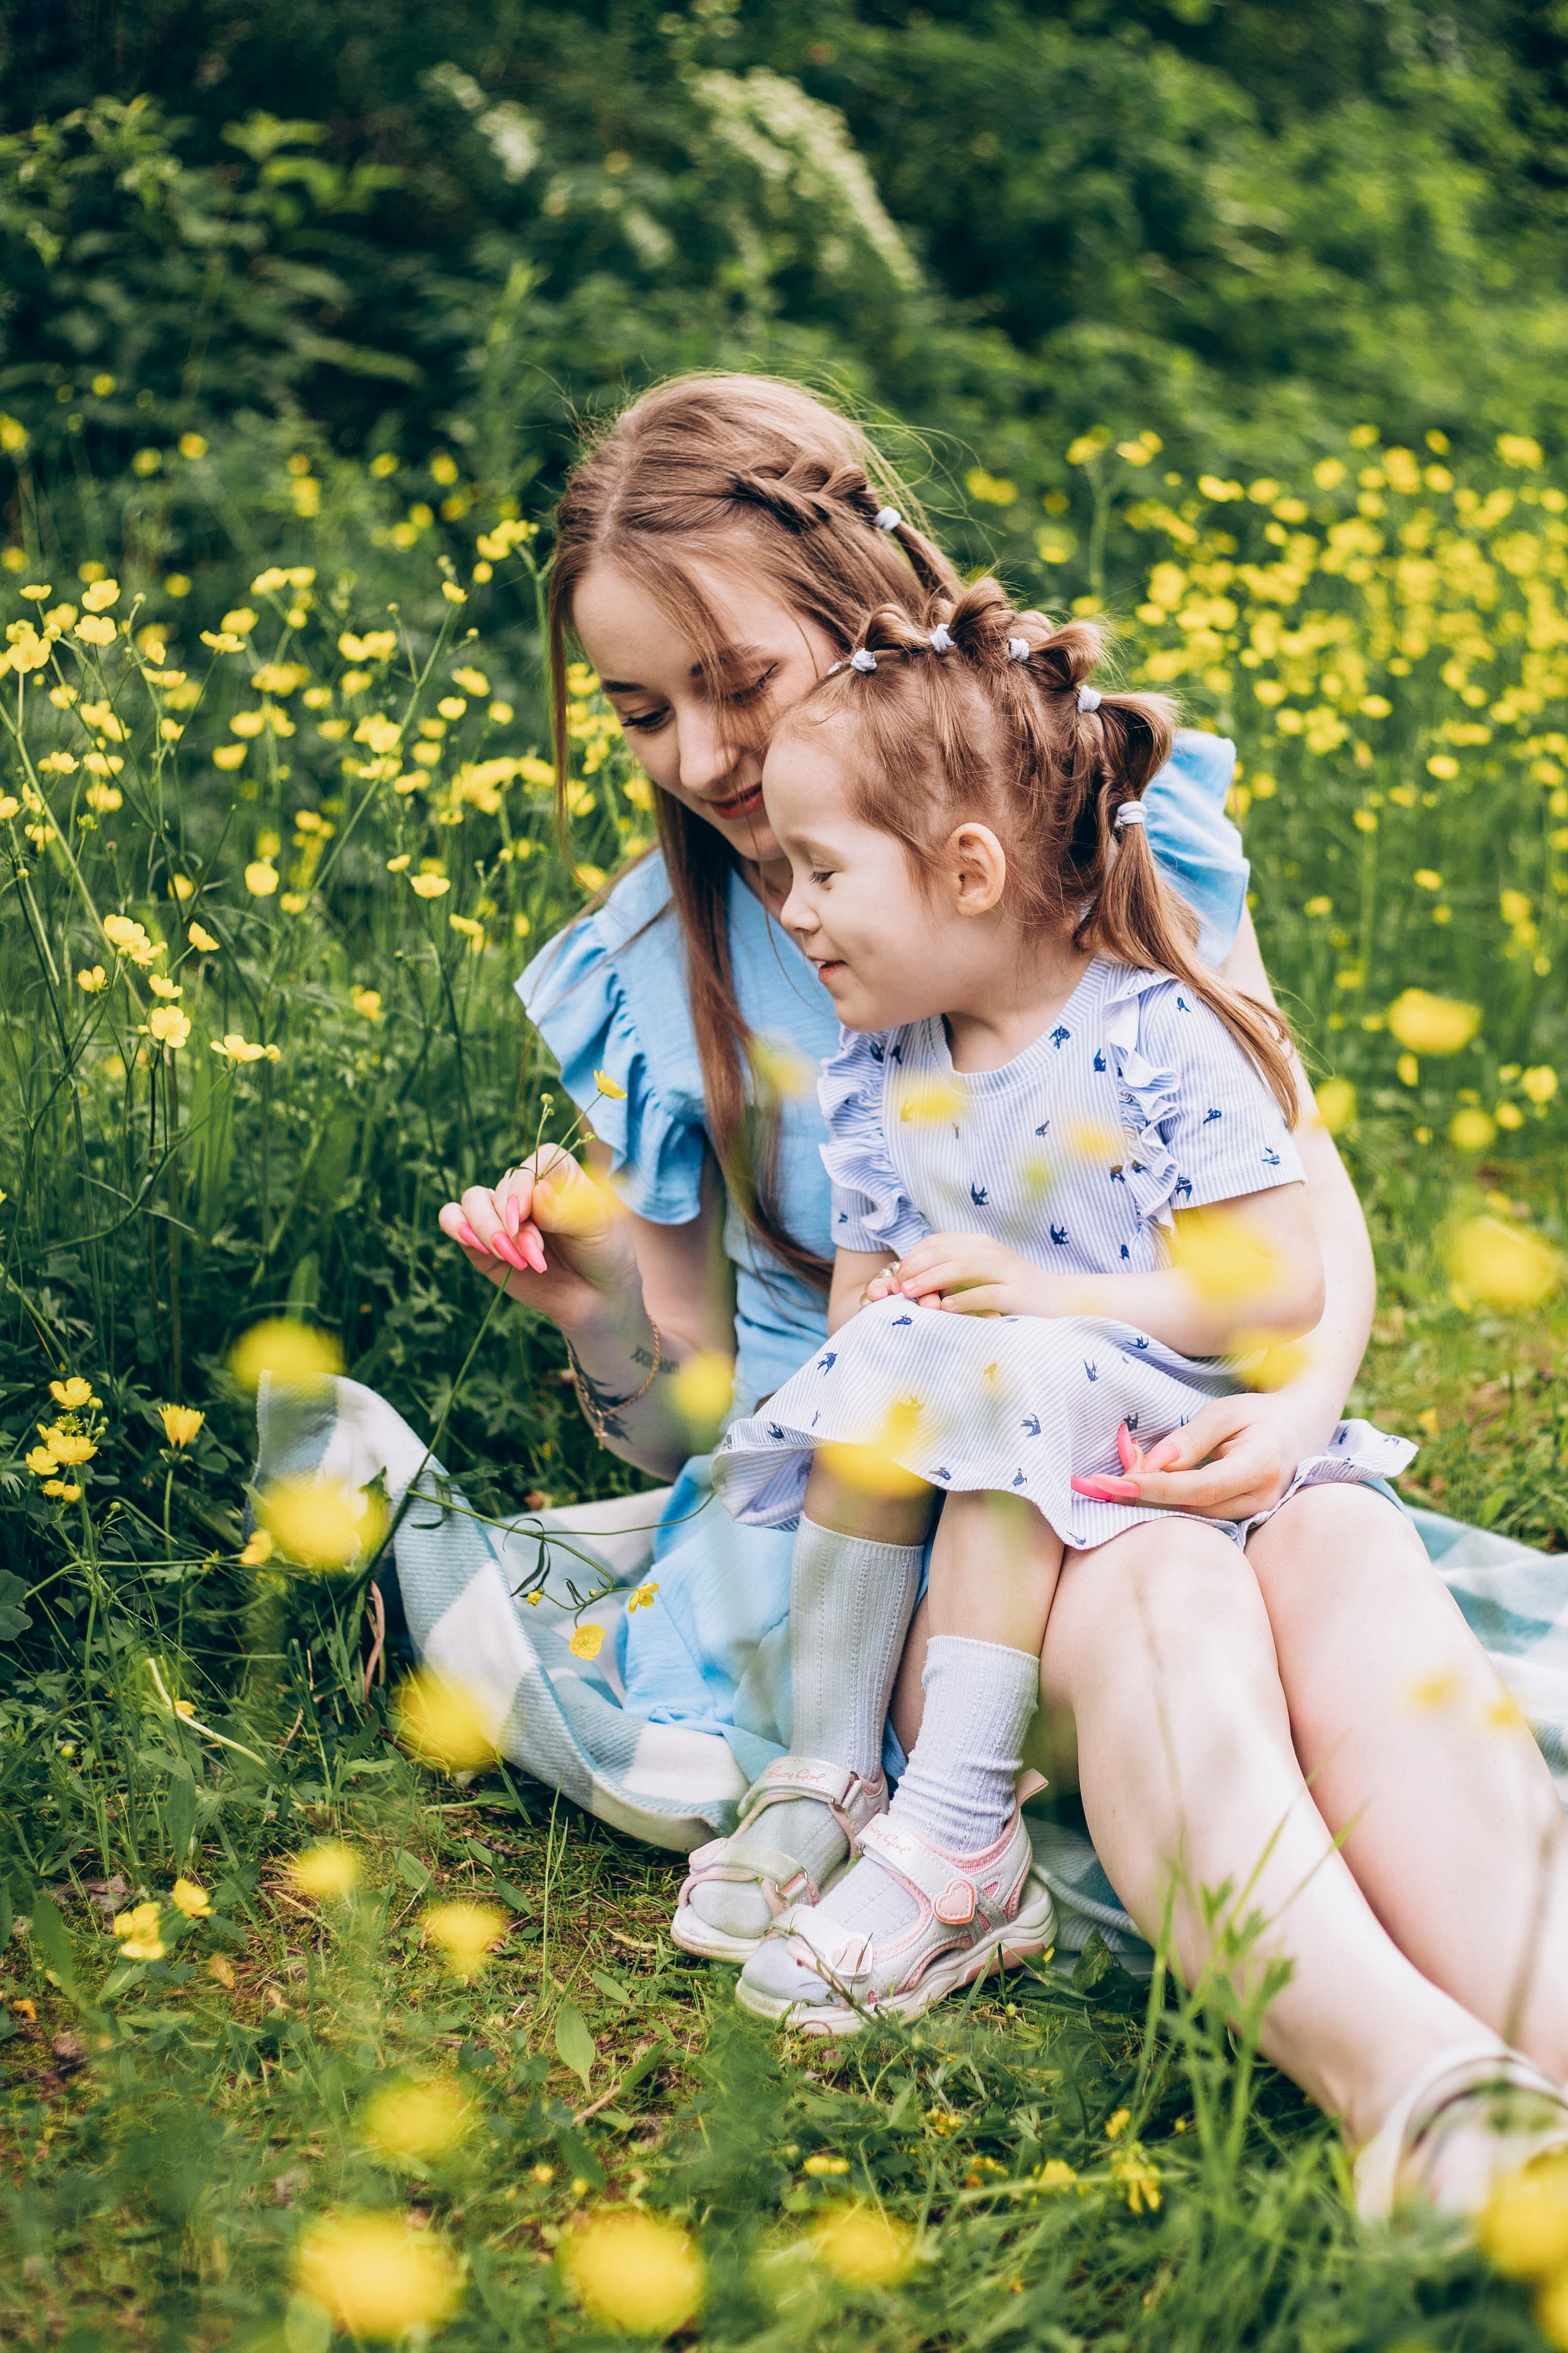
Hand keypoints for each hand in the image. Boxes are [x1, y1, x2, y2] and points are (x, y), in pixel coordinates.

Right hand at [437, 1148, 641, 1333]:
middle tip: (535, 1258)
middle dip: (512, 1228)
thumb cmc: (603, 1251)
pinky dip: (457, 1227)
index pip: (532, 1165)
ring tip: (513, 1258)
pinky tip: (478, 1246)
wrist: (595, 1294)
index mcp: (557, 1173)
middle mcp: (525, 1188)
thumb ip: (565, 1211)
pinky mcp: (480, 1238)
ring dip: (486, 1230)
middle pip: (501, 1189)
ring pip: (471, 1201)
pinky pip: (453, 1219)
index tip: (524, 1219)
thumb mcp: (597, 1228)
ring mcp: (500, 1212)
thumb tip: (537, 1192)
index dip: (522, 1188)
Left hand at [878, 1232, 1053, 1318]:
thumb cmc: (1011, 1290)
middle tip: (898, 1287)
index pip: (936, 1242)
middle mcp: (990, 1251)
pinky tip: (946, 1309)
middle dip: (916, 1268)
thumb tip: (912, 1280)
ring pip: (961, 1267)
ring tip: (911, 1293)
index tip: (896, 1277)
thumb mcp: (979, 1274)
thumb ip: (952, 1271)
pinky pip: (986, 1293)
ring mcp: (1004, 1271)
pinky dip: (964, 1299)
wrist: (1056, 1299)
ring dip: (931, 1280)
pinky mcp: (1015, 1293)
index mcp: (979, 1243)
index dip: (912, 1258)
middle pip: (944, 1252)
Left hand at [1084, 1390, 1331, 1520]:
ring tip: (1113, 1483)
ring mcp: (1256, 1515)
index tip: (1115, 1481)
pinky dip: (1169, 1505)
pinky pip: (1202, 1518)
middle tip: (1097, 1484)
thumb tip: (1154, 1465)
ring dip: (1152, 1503)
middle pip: (1192, 1509)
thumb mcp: (1225, 1412)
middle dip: (1142, 1498)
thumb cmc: (1261, 1414)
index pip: (1199, 1487)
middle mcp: (1261, 1499)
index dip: (1155, 1487)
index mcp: (1259, 1466)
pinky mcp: (1246, 1521)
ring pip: (1194, 1518)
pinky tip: (1141, 1491)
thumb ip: (1191, 1439)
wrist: (1300, 1428)